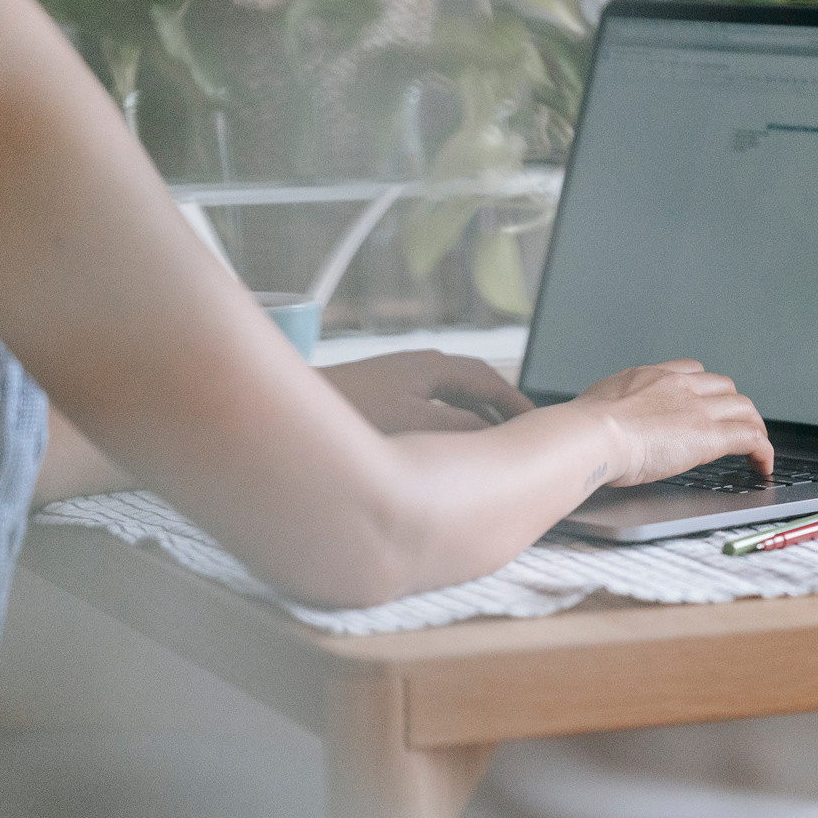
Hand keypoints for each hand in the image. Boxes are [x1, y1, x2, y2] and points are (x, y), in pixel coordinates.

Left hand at [321, 351, 533, 434]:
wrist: (279, 413)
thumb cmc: (346, 414)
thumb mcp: (412, 423)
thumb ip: (460, 426)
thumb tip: (492, 431)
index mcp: (432, 367)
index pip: (489, 382)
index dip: (516, 405)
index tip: (539, 428)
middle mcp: (418, 368)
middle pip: (474, 386)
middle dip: (500, 411)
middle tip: (521, 440)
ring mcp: (398, 382)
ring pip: (452, 399)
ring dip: (474, 420)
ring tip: (488, 448)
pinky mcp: (380, 399)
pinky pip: (431, 409)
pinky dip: (449, 426)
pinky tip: (443, 451)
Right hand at [572, 359, 772, 486]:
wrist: (592, 435)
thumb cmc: (582, 429)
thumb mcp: (593, 407)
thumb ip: (605, 411)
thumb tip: (593, 424)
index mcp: (649, 376)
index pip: (691, 370)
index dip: (704, 388)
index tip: (705, 404)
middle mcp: (678, 385)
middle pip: (723, 386)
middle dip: (732, 406)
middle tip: (734, 427)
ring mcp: (697, 408)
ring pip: (744, 408)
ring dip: (752, 426)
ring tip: (754, 448)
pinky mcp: (710, 435)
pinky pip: (752, 437)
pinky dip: (763, 450)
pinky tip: (762, 465)